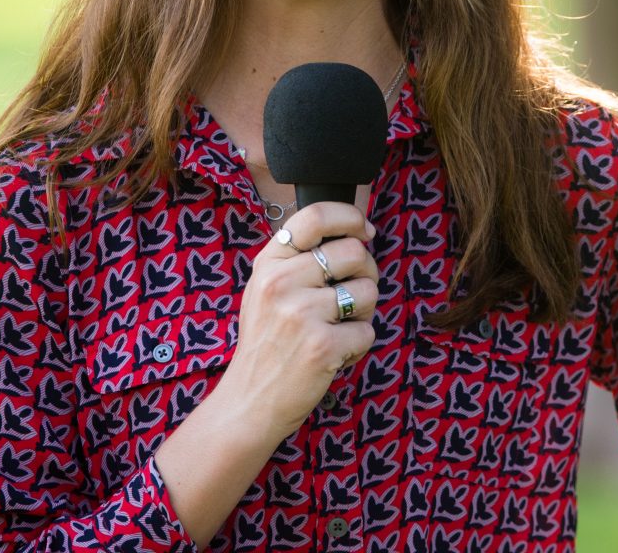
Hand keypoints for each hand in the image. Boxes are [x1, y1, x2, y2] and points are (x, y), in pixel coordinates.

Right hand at [215, 201, 378, 448]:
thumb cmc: (266, 343)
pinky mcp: (322, 346)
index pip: (315, 216)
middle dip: (366, 272)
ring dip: (364, 311)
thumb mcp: (265, 289)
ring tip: (339, 328)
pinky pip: (367, 330)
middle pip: (354, 252)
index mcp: (269, 264)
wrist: (249, 402)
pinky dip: (358, 345)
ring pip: (368, 290)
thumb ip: (298, 258)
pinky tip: (335, 354)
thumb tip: (356, 234)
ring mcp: (301, 314)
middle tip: (352, 295)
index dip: (350, 217)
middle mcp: (281, 283)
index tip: (364, 231)